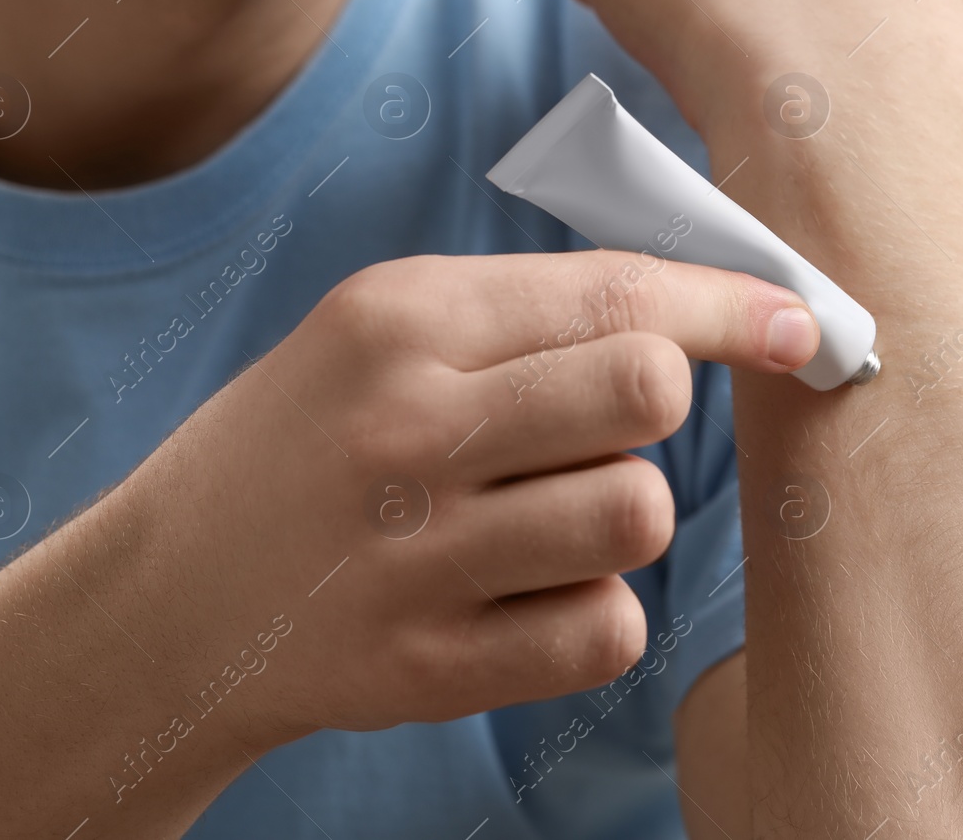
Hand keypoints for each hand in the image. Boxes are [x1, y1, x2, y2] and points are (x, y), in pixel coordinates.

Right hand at [127, 252, 817, 744]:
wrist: (164, 600)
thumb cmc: (300, 444)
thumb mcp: (376, 333)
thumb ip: (527, 311)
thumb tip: (701, 313)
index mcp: (398, 321)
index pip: (615, 294)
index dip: (731, 305)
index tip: (798, 322)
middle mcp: (405, 430)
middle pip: (645, 392)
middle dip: (658, 406)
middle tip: (600, 426)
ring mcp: (414, 558)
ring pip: (635, 513)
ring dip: (618, 512)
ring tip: (539, 516)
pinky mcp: (426, 669)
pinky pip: (605, 630)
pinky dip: (593, 612)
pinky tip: (523, 595)